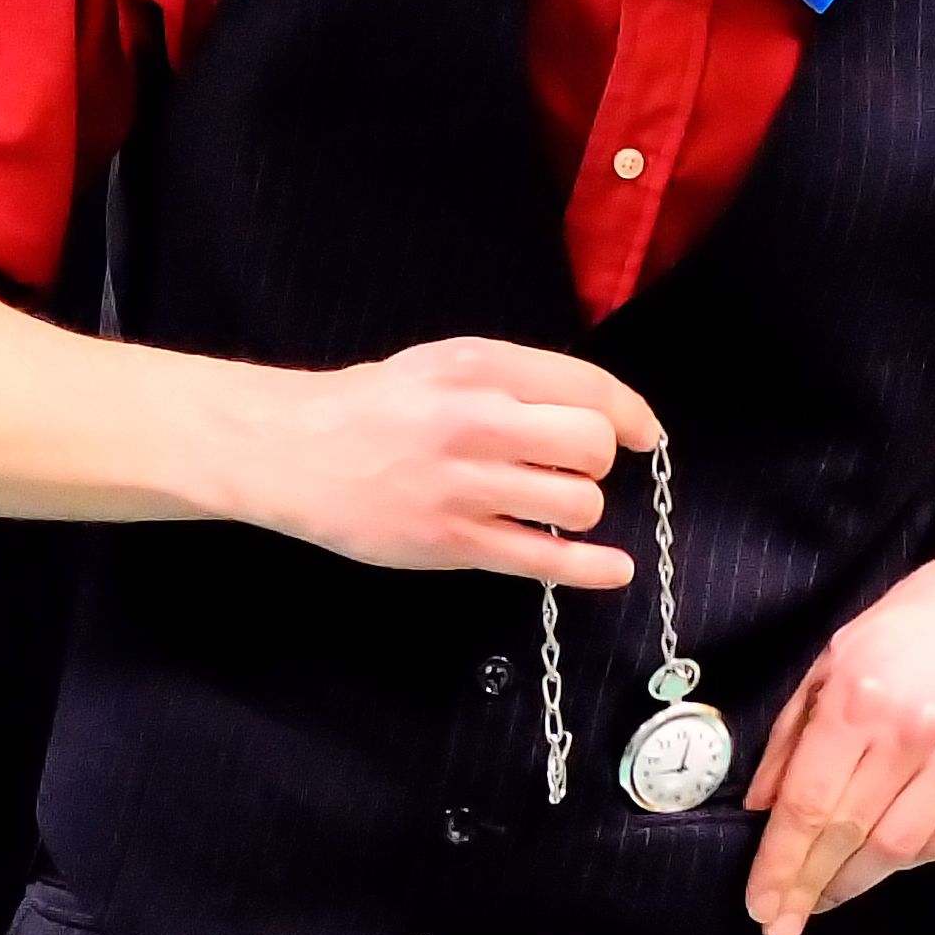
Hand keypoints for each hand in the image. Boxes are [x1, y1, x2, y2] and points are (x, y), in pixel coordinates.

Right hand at [219, 336, 660, 589]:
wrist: (293, 449)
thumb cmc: (372, 406)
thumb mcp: (443, 365)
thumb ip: (512, 380)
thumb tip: (595, 411)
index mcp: (480, 367)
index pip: (588, 388)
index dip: (630, 415)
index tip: (642, 435)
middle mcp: (478, 421)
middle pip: (592, 445)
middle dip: (596, 460)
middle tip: (570, 465)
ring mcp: (466, 486)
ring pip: (577, 503)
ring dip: (577, 506)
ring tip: (547, 503)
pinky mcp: (453, 542)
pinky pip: (543, 560)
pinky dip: (590, 569)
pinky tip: (612, 569)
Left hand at [740, 540, 934, 934]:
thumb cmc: (889, 641)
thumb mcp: (822, 670)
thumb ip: (788, 740)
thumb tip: (761, 810)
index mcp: (857, 701)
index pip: (809, 801)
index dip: (780, 861)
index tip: (758, 903)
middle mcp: (910, 734)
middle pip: (848, 833)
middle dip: (807, 886)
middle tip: (779, 925)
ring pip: (896, 850)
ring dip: (851, 884)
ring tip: (818, 899)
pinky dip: (898, 864)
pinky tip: (870, 865)